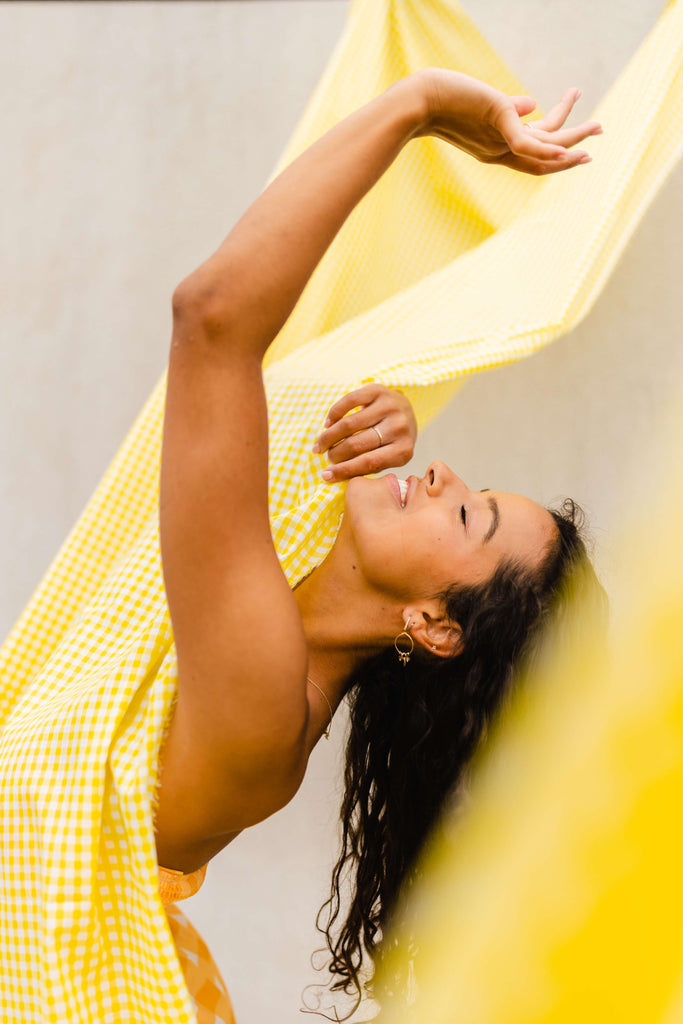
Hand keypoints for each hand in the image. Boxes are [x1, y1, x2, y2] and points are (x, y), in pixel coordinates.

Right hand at [313, 383, 416, 481]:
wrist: (407, 411)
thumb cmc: (392, 440)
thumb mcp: (387, 457)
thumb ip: (367, 466)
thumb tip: (332, 474)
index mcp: (403, 450)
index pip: (368, 463)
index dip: (343, 470)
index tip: (325, 475)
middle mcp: (399, 427)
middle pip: (356, 444)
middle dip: (335, 454)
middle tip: (326, 457)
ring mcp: (390, 407)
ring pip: (349, 424)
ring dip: (330, 436)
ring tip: (322, 444)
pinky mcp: (378, 390)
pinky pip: (349, 401)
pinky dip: (334, 414)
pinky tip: (328, 425)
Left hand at [415, 69, 601, 174]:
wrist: (416, 101)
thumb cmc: (442, 99)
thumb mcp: (483, 105)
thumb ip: (510, 109)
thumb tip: (533, 103)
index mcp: (496, 147)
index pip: (533, 152)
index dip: (557, 151)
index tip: (579, 144)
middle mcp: (499, 149)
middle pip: (543, 156)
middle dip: (573, 149)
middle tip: (600, 134)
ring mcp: (498, 138)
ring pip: (542, 147)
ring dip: (573, 140)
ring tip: (598, 127)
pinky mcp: (496, 119)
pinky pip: (525, 143)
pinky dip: (546, 150)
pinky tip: (567, 151)